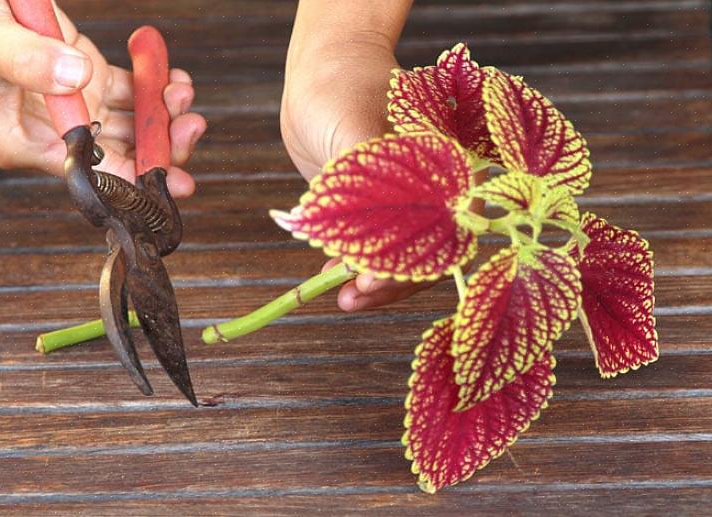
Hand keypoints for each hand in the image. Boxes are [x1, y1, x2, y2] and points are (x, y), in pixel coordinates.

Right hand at [0, 0, 205, 196]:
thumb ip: (26, 60)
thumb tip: (76, 78)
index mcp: (24, 142)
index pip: (88, 174)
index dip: (133, 180)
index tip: (172, 179)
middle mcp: (54, 133)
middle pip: (121, 156)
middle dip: (162, 146)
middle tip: (189, 124)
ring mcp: (76, 107)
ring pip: (133, 126)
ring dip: (164, 115)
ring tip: (181, 92)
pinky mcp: (90, 80)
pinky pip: (132, 93)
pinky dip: (156, 87)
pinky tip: (172, 78)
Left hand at [281, 35, 435, 311]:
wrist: (320, 71)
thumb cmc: (343, 88)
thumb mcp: (356, 132)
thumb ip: (370, 182)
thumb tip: (370, 245)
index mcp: (447, 171)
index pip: (446, 234)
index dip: (413, 266)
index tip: (372, 280)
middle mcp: (433, 190)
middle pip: (425, 253)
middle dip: (389, 283)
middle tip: (351, 297)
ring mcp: (404, 200)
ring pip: (398, 254)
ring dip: (370, 281)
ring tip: (342, 299)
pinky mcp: (376, 207)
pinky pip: (373, 243)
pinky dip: (353, 263)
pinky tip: (332, 277)